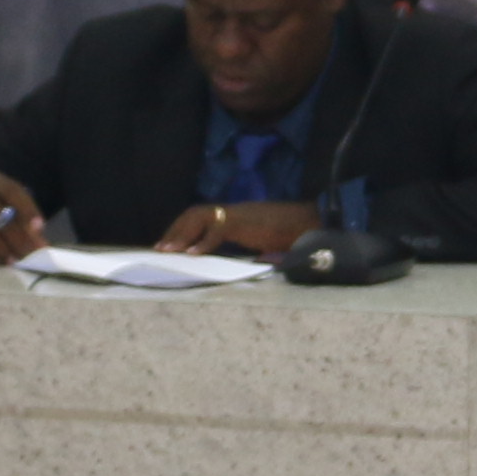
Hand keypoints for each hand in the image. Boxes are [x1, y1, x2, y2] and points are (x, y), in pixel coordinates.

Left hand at [161, 200, 320, 254]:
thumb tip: (254, 263)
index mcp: (238, 217)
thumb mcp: (269, 244)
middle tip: (161, 249)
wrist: (315, 223)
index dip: (184, 230)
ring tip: (170, 251)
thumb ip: (257, 250)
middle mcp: (236, 212)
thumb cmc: (296, 235)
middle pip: (196, 213)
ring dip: (183, 233)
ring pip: (201, 216)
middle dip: (175, 230)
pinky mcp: (248, 221)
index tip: (171, 247)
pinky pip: (220, 228)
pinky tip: (194, 254)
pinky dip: (204, 241)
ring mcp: (241, 214)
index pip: (204, 217)